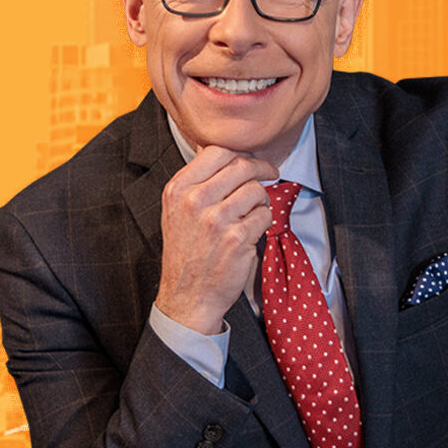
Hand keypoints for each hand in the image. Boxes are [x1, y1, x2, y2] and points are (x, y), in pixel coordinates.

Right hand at [155, 146, 278, 334]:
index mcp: (177, 189)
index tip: (251, 159)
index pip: (216, 151)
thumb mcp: (176, 211)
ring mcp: (216, 220)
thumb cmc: (185, 254)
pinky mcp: (237, 238)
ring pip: (256, 190)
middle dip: (262, 168)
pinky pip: (264, 215)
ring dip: (262, 199)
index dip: (240, 152)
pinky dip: (264, 222)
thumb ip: (196, 182)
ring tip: (254, 212)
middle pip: (241, 166)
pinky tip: (253, 231)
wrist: (186, 296)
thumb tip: (226, 154)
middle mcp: (194, 201)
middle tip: (271, 173)